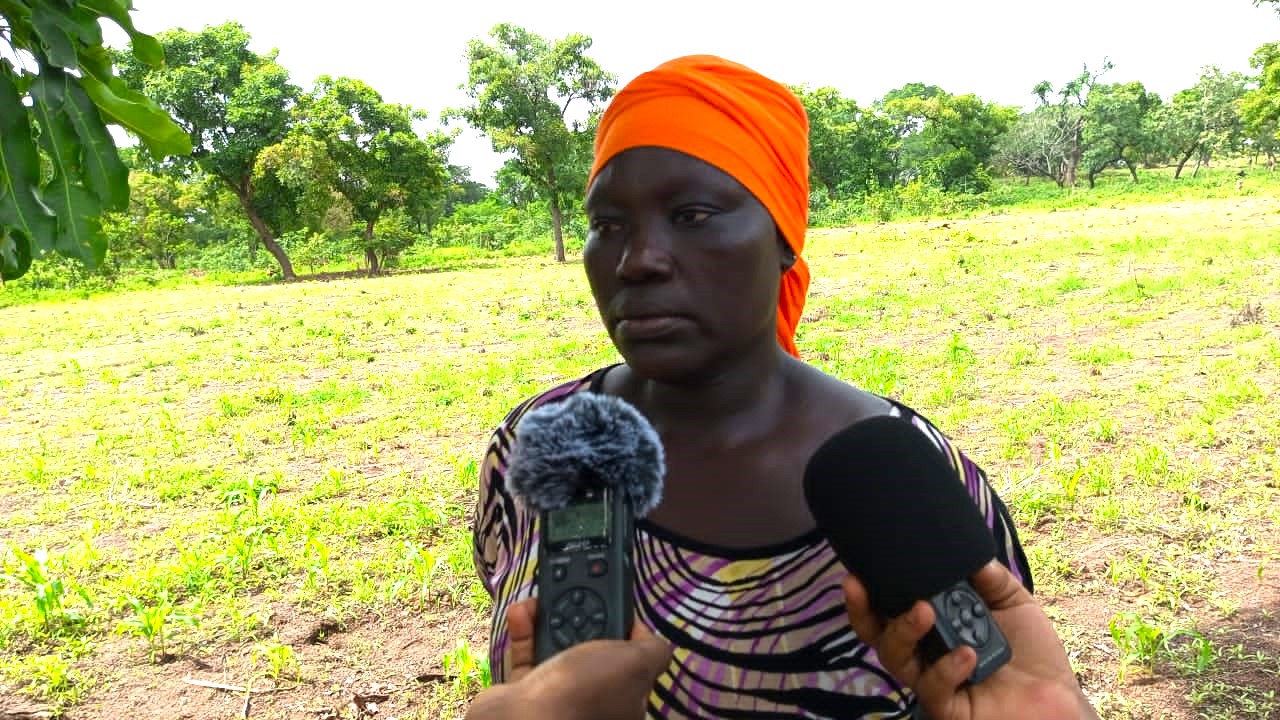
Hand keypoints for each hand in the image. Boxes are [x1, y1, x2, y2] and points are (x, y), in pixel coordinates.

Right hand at [465, 597, 672, 719]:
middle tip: (575, 595)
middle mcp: (594, 700)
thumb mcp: (636, 665)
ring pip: (558, 648)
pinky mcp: (527, 690)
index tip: (612, 604)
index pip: (631, 660)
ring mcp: (560, 697)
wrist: (522, 718)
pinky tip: (523, 611)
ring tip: (544, 598)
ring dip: (550, 618)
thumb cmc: (584, 691)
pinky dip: (526, 631)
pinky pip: (529, 654)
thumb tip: (657, 642)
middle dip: (583, 618)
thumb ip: (655, 649)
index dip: (625, 629)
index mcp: (626, 698)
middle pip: (592, 649)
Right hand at [842, 560, 1098, 719]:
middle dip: (860, 609)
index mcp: (933, 625)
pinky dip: (946, 668)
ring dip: (903, 630)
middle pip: (876, 633)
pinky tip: (968, 654)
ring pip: (894, 658)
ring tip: (924, 611)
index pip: (889, 606)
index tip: (859, 565)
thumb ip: (991, 578)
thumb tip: (968, 550)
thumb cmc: (1032, 654)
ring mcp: (932, 680)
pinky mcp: (946, 708)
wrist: (1059, 700)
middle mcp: (924, 651)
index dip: (869, 589)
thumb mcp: (1014, 604)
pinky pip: (932, 689)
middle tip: (859, 584)